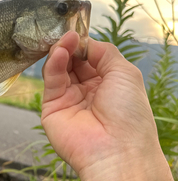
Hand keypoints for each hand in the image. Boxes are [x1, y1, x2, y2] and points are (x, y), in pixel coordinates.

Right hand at [41, 31, 159, 177]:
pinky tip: (59, 53)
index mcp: (106, 83)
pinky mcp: (51, 107)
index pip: (89, 57)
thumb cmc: (129, 113)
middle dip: (70, 45)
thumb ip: (104, 52)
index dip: (83, 43)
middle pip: (71, 60)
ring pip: (59, 68)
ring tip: (65, 41)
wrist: (116, 150)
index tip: (78, 30)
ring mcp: (68, 99)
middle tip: (67, 33)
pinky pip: (51, 81)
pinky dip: (53, 64)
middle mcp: (87, 91)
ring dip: (61, 51)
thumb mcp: (125, 72)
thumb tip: (85, 41)